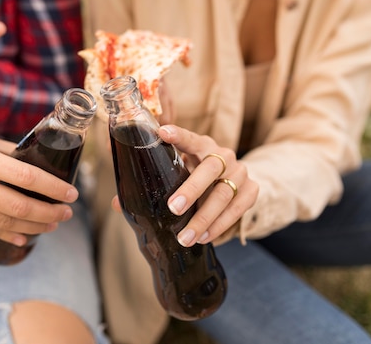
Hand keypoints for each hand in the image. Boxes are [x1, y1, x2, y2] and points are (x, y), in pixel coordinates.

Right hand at [0, 120, 75, 245]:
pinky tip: (26, 236)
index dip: (53, 188)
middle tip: (67, 213)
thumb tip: (38, 161)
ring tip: (53, 223)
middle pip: (19, 207)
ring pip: (5, 223)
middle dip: (49, 213)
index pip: (26, 177)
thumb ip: (7, 151)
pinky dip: (9, 235)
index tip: (72, 193)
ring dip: (34, 227)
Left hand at [111, 124, 257, 246]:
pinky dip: (219, 225)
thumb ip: (153, 185)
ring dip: (204, 217)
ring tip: (185, 236)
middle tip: (173, 207)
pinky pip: (238, 209)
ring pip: (224, 194)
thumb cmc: (198, 177)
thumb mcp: (180, 175)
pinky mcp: (252, 190)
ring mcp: (241, 172)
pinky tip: (204, 237)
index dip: (178, 135)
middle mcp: (224, 155)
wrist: (237, 183)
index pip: (190, 137)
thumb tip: (118, 203)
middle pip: (211, 168)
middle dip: (192, 189)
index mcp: (202, 145)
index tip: (161, 132)